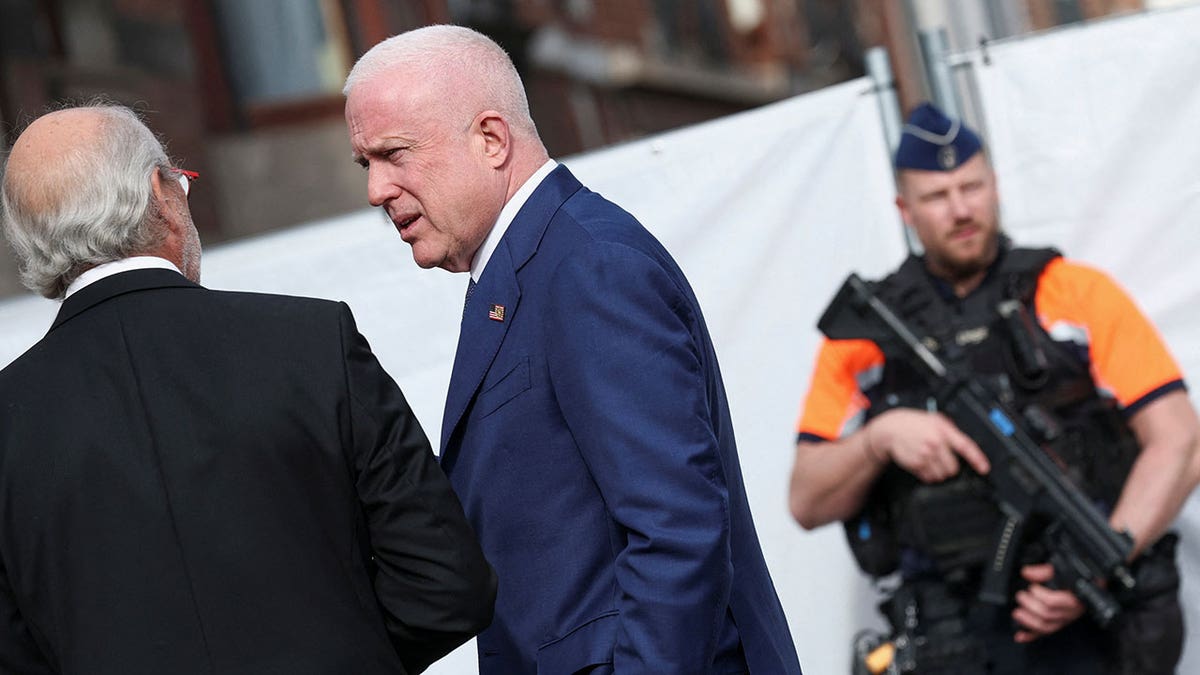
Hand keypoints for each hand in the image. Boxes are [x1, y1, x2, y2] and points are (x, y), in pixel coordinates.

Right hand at [865, 408, 989, 482]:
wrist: (890, 429)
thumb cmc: (913, 424)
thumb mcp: (934, 420)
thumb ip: (950, 431)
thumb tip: (964, 446)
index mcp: (943, 430)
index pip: (965, 446)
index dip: (977, 459)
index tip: (984, 468)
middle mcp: (936, 443)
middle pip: (953, 468)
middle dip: (949, 467)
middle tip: (941, 460)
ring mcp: (925, 455)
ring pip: (941, 475)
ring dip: (938, 472)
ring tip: (930, 461)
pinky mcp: (916, 464)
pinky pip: (928, 478)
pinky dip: (927, 475)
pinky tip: (922, 464)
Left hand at [1012, 563, 1084, 642]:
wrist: (1088, 587)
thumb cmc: (1074, 578)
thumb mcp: (1061, 570)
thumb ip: (1044, 571)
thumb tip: (1027, 573)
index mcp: (1073, 598)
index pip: (1053, 602)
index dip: (1039, 595)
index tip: (1032, 587)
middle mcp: (1070, 612)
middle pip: (1048, 615)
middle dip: (1030, 606)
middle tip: (1021, 596)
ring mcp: (1064, 620)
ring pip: (1047, 627)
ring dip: (1029, 622)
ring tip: (1017, 613)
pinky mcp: (1057, 625)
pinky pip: (1044, 633)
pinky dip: (1031, 635)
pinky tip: (1020, 636)